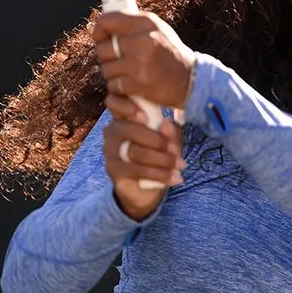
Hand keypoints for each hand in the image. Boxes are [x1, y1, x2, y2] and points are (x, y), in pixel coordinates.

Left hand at [93, 11, 195, 109]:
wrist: (190, 80)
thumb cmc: (170, 54)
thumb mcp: (158, 30)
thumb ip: (134, 24)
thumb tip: (105, 24)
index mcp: (146, 23)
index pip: (109, 21)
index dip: (99, 29)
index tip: (99, 37)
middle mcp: (143, 40)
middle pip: (104, 49)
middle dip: (107, 58)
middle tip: (120, 61)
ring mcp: (140, 62)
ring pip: (106, 69)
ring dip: (113, 75)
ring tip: (129, 74)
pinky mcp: (139, 83)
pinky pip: (113, 85)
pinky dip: (119, 88)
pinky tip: (132, 85)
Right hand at [103, 94, 185, 220]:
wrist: (146, 189)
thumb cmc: (158, 156)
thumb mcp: (169, 140)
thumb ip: (169, 131)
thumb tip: (166, 124)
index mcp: (125, 117)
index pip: (116, 103)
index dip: (127, 106)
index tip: (146, 116)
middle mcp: (113, 132)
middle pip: (131, 130)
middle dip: (159, 141)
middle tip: (177, 151)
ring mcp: (111, 152)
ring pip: (136, 152)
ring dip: (163, 160)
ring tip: (181, 165)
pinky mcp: (113, 171)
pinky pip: (137, 170)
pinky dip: (160, 174)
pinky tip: (175, 178)